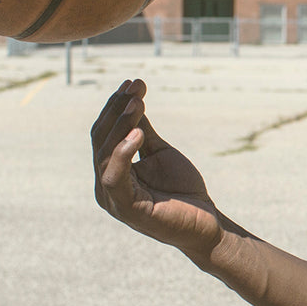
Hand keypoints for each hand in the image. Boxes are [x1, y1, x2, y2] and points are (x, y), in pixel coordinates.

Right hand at [91, 78, 222, 257]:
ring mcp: (112, 198)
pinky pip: (114, 177)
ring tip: (137, 103)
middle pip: (101, 139)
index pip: (104, 133)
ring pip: (105, 154)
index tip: (133, 82)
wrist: (205, 223)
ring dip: (121, 125)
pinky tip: (138, 134)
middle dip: (117, 110)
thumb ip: (142, 131)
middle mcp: (105, 184)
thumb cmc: (182, 190)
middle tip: (135, 87)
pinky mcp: (125, 208)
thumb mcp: (160, 152)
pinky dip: (123, 153)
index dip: (115, 106)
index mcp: (110, 170)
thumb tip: (132, 100)